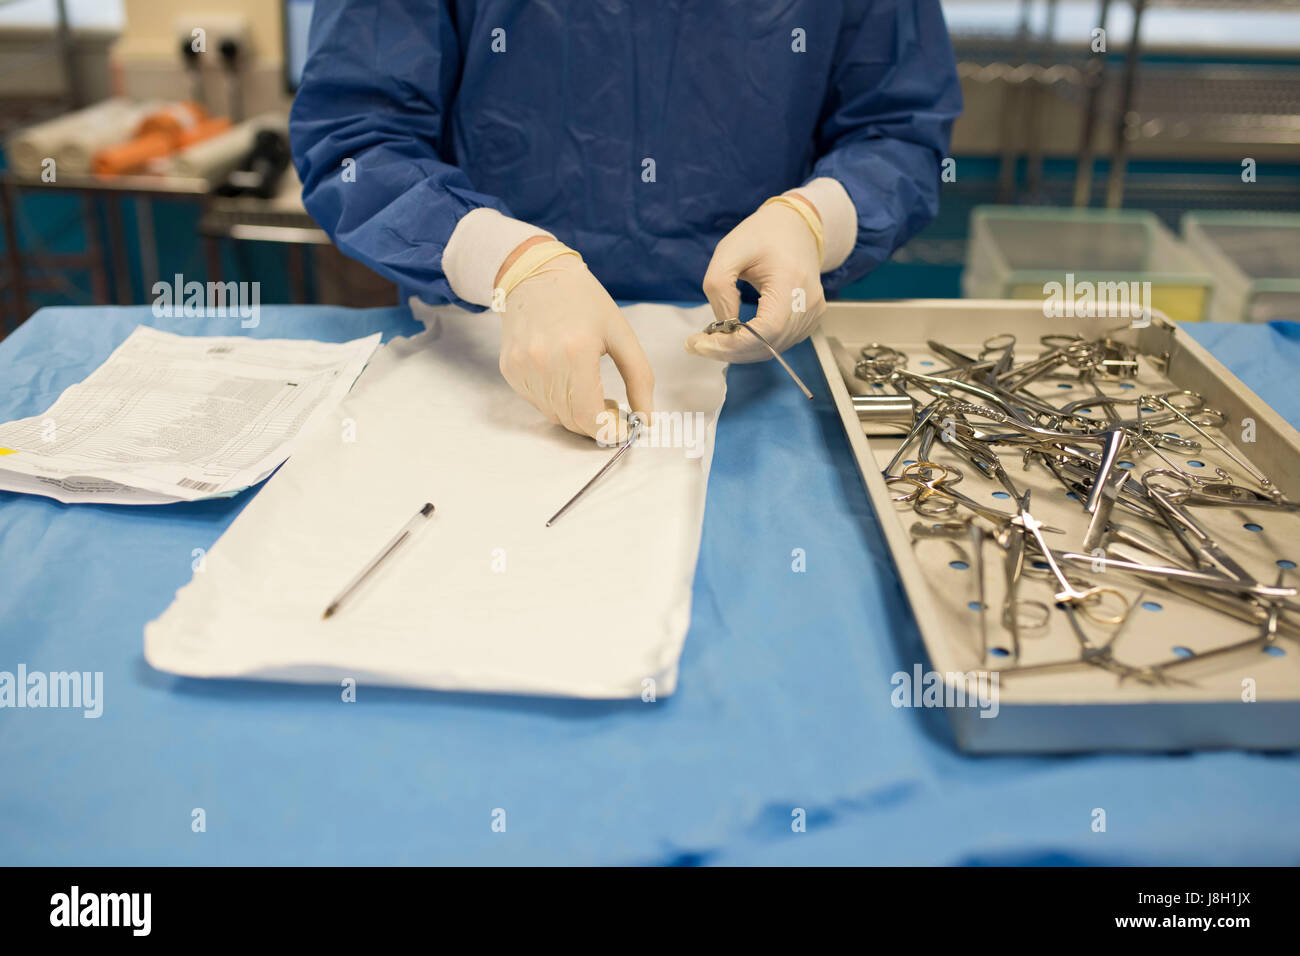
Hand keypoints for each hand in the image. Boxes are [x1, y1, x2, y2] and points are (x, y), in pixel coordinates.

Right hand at [498, 247, 654, 438]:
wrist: (535, 273)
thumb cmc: (583, 300)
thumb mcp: (621, 333)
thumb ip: (639, 378)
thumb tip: (646, 419)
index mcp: (576, 352)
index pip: (590, 417)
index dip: (609, 431)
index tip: (624, 428)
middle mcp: (543, 363)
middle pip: (572, 421)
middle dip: (597, 424)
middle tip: (611, 406)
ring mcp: (522, 367)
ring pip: (554, 415)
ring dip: (577, 414)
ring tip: (590, 390)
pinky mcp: (509, 369)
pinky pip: (537, 402)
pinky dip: (557, 402)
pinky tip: (566, 380)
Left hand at [686, 195, 826, 362]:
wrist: (795, 227)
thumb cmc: (761, 235)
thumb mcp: (728, 250)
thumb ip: (719, 287)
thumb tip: (724, 326)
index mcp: (791, 280)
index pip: (766, 330)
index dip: (732, 344)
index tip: (700, 343)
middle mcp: (808, 302)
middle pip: (768, 345)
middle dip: (730, 350)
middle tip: (699, 344)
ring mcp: (813, 313)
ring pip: (772, 349)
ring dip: (740, 351)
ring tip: (714, 338)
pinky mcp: (810, 319)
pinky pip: (779, 343)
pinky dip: (754, 346)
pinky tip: (735, 335)